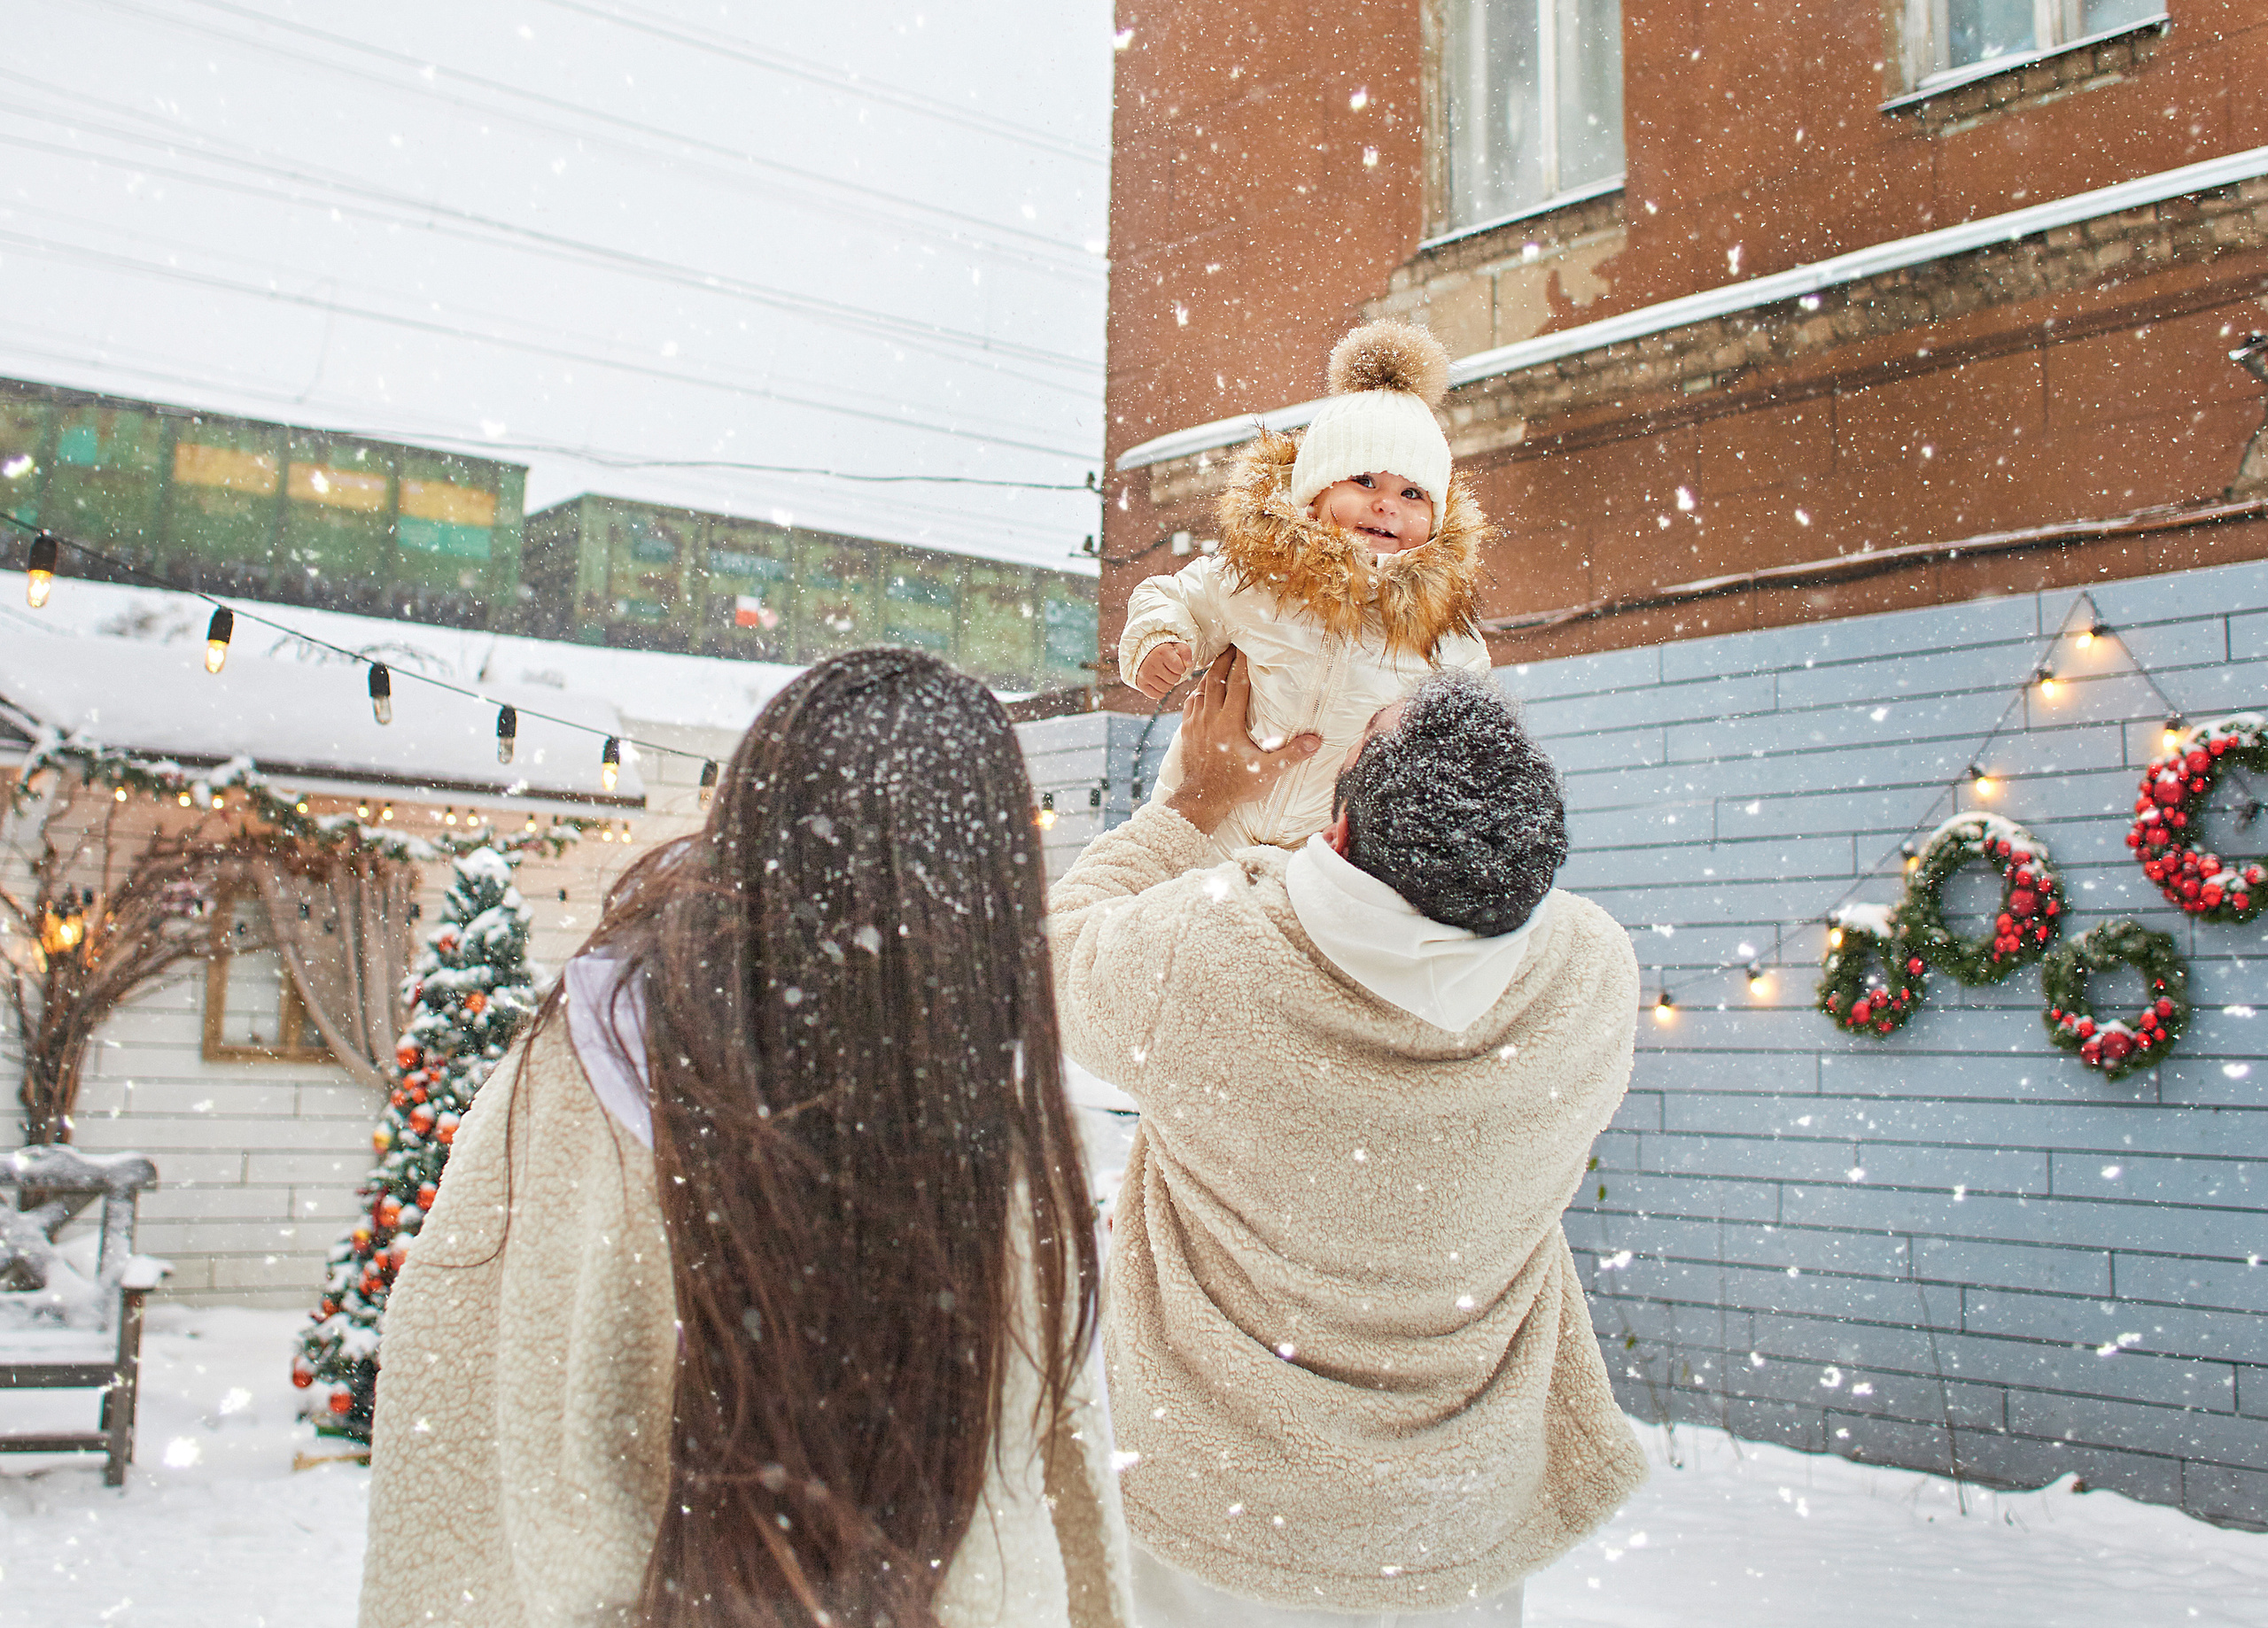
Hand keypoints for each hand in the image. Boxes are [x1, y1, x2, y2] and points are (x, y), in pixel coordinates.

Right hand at [1134, 639, 1195, 699]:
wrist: (1146, 655)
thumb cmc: (1165, 652)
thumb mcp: (1176, 647)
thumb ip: (1186, 653)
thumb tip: (1189, 665)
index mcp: (1161, 652)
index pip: (1180, 669)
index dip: (1181, 668)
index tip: (1175, 663)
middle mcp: (1151, 663)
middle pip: (1174, 680)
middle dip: (1175, 676)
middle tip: (1169, 670)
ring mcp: (1145, 674)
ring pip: (1166, 689)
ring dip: (1168, 684)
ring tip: (1164, 676)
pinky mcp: (1141, 684)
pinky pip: (1156, 695)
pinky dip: (1160, 692)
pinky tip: (1159, 683)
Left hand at [1163, 647, 1320, 835]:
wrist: (1201, 800)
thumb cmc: (1235, 787)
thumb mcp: (1267, 773)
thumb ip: (1291, 755)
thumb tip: (1316, 741)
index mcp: (1229, 723)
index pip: (1238, 684)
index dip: (1243, 663)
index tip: (1248, 647)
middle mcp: (1210, 718)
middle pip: (1216, 679)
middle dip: (1225, 659)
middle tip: (1233, 645)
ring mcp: (1195, 724)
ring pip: (1201, 689)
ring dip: (1210, 673)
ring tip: (1220, 661)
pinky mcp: (1186, 732)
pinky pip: (1190, 703)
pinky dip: (1198, 691)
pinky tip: (1203, 689)